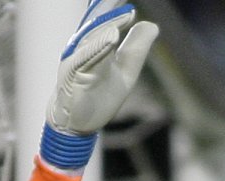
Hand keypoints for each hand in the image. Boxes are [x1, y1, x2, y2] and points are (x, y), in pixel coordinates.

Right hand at [41, 1, 158, 170]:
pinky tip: (112, 36)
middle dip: (109, 6)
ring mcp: (78, 59)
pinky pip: (86, 58)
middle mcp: (85, 47)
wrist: (78, 125)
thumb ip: (136, 49)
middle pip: (99, 22)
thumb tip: (151, 24)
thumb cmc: (98, 97)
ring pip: (95, 38)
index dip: (117, 6)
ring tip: (127, 14)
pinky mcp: (73, 74)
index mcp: (97, 44)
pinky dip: (98, 47)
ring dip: (110, 24)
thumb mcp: (126, 72)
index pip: (109, 19)